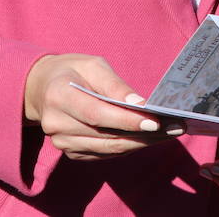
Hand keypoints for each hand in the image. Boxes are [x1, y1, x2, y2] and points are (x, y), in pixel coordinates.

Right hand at [23, 54, 182, 160]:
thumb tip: (139, 104)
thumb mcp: (93, 65)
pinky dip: (129, 147)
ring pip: (109, 148)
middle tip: (175, 128)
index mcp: (58, 96)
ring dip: (141, 143)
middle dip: (143, 134)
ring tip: (169, 133)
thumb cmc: (73, 71)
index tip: (156, 121)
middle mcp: (56, 124)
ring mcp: (62, 143)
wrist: (44, 89)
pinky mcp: (71, 153)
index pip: (97, 114)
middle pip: (106, 135)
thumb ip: (114, 85)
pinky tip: (149, 138)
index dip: (127, 120)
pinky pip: (105, 153)